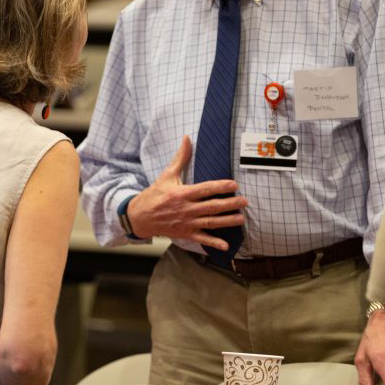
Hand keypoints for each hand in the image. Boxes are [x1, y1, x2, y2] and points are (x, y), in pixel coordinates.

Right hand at [127, 136, 246, 248]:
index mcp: (182, 193)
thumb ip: (180, 158)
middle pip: (211, 206)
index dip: (220, 187)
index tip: (234, 185)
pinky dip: (213, 243)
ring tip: (241, 219)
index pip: (205, 189)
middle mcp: (185, 209)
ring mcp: (186, 223)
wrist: (140, 217)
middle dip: (229, 204)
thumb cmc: (155, 194)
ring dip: (227, 221)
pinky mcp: (185, 233)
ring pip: (210, 222)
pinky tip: (226, 246)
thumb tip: (187, 139)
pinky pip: (202, 239)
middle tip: (244, 201)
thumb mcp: (167, 175)